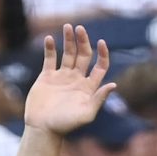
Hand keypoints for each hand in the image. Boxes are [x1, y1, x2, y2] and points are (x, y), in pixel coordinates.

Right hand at [23, 23, 113, 137]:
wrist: (43, 129)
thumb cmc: (66, 125)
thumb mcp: (86, 113)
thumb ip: (99, 99)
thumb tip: (113, 84)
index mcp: (89, 87)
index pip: (100, 66)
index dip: (102, 54)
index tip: (100, 42)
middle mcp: (77, 79)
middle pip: (84, 55)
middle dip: (83, 41)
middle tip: (79, 28)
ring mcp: (62, 77)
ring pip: (68, 53)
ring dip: (68, 40)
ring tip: (68, 26)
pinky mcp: (47, 77)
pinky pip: (50, 58)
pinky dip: (50, 48)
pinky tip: (49, 38)